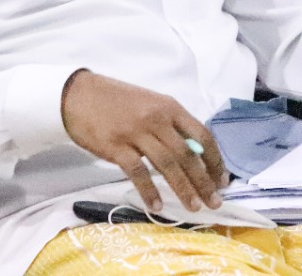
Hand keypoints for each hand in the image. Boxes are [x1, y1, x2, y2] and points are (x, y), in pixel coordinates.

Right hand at [60, 70, 227, 211]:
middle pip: (187, 154)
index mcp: (170, 107)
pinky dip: (149, 190)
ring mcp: (136, 132)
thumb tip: (193, 152)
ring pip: (167, 165)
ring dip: (183, 188)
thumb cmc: (118, 101)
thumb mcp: (152, 104)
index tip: (221, 179)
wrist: (80, 95)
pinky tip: (157, 205)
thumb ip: (172, 125)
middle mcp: (157, 119)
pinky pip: (138, 172)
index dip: (214, 159)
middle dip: (203, 180)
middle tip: (214, 201)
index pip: (202, 134)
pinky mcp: (116, 146)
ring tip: (193, 207)